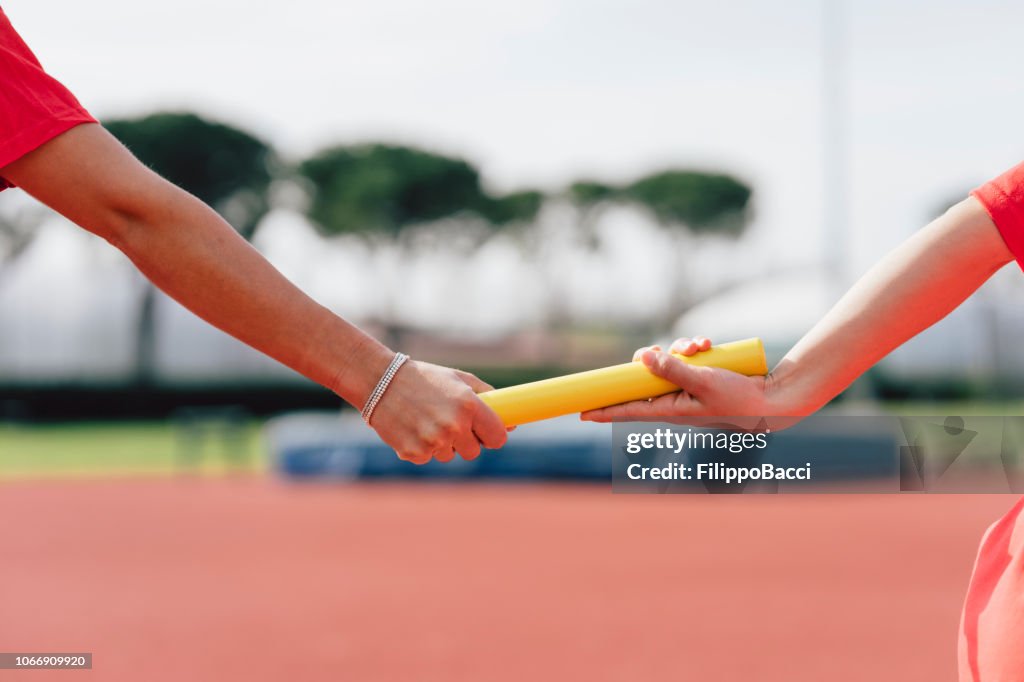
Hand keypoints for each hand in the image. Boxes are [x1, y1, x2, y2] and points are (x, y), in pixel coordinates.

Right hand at [368, 360, 508, 463]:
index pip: (498, 437)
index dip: (493, 436)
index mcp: (469, 405)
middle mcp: (453, 426)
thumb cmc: (424, 378)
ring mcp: (433, 442)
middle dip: (465, 441)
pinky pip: (427, 458)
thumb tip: (511, 424)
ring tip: (426, 420)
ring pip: (449, 456)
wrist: (380, 381)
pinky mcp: (414, 452)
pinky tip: (412, 427)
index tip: (486, 433)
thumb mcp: (459, 379)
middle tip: (450, 423)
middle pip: (474, 452)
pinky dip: (421, 447)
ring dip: (441, 444)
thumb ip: (488, 398)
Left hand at [580, 336, 773, 422]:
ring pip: (667, 362)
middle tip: (667, 350)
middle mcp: (675, 400)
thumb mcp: (702, 381)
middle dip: (653, 358)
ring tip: (700, 345)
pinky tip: (707, 343)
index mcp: (670, 410)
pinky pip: (686, 357)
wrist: (773, 397)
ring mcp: (687, 388)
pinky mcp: (700, 375)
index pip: (628, 411)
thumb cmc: (739, 398)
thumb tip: (642, 357)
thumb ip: (672, 370)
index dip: (604, 410)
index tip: (582, 412)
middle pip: (645, 377)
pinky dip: (694, 347)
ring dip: (679, 348)